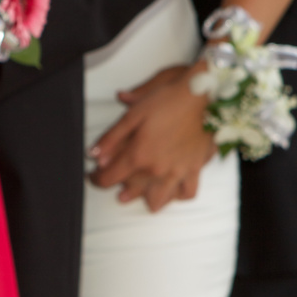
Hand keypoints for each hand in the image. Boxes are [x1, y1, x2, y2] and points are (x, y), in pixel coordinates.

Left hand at [88, 64, 213, 211]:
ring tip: (140, 190)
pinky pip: (186, 193)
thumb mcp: (133, 113)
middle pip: (131, 191)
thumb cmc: (168, 100)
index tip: (92, 175)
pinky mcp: (195, 170)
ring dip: (145, 197)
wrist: (203, 96)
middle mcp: (157, 170)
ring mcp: (177, 173)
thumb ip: (111, 137)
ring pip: (158, 200)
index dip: (96, 179)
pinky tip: (170, 190)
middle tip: (115, 180)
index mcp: (138, 155)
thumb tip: (93, 154)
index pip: (109, 178)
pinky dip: (177, 195)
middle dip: (119, 187)